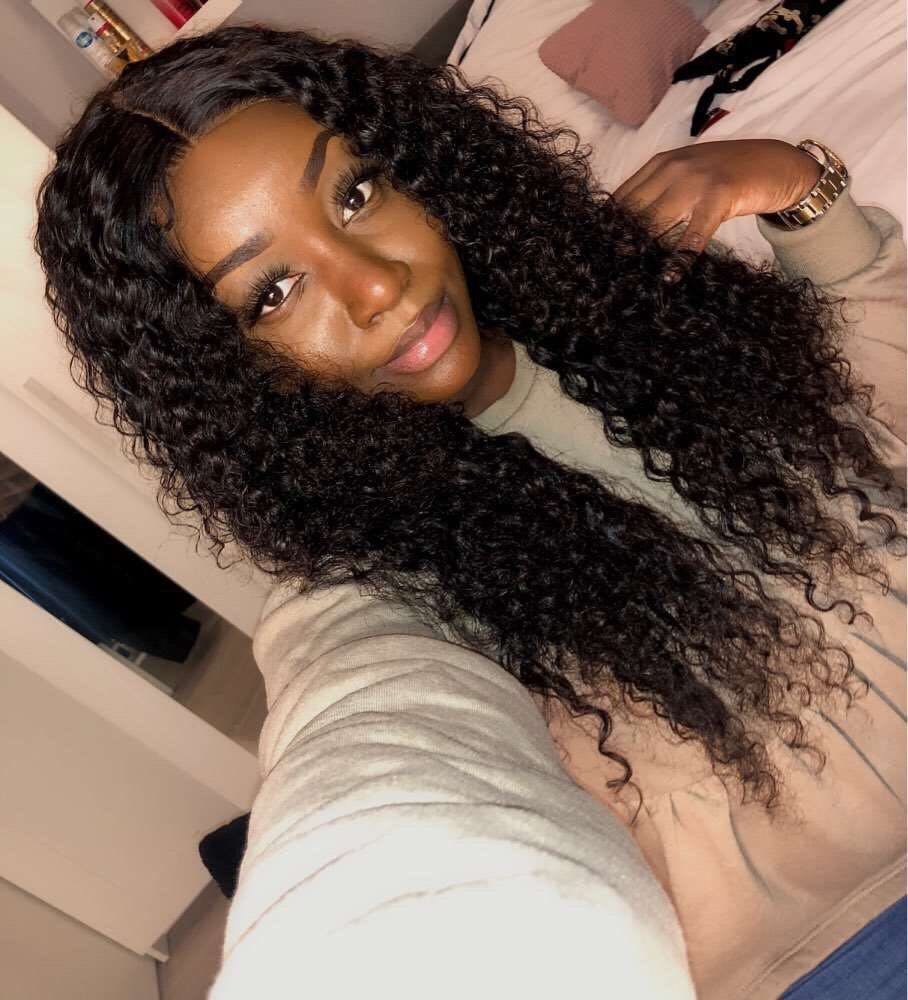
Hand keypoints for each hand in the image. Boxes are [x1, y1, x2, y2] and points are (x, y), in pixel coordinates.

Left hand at [611, 139, 822, 280]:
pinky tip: (670, 276)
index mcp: (660, 164)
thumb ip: (657, 195)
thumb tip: (625, 231)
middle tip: (605, 273)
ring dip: (642, 251)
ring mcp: (696, 180)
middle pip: (634, 211)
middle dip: (619, 242)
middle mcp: (673, 168)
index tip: (596, 253)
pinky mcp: (720, 196)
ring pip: (656, 221)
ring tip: (628, 277)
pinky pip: (694, 232)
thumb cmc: (726, 177)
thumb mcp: (686, 176)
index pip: (622, 198)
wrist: (776, 163)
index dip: (608, 227)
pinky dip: (681, 257)